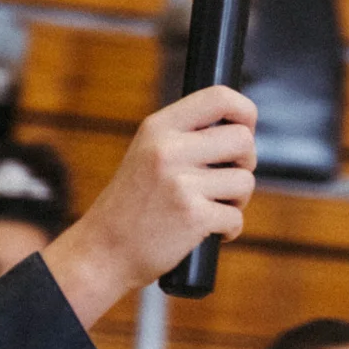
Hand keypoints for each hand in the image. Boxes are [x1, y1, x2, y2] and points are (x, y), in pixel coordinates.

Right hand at [44, 85, 256, 324]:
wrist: (103, 251)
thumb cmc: (133, 204)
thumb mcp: (148, 153)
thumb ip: (186, 136)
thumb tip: (242, 127)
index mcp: (159, 127)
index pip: (219, 97)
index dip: (244, 112)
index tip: (245, 130)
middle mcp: (168, 149)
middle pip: (243, 140)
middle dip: (245, 163)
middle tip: (227, 179)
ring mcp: (180, 183)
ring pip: (245, 181)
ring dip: (237, 201)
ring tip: (211, 208)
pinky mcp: (193, 216)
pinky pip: (236, 218)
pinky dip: (229, 229)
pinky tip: (207, 232)